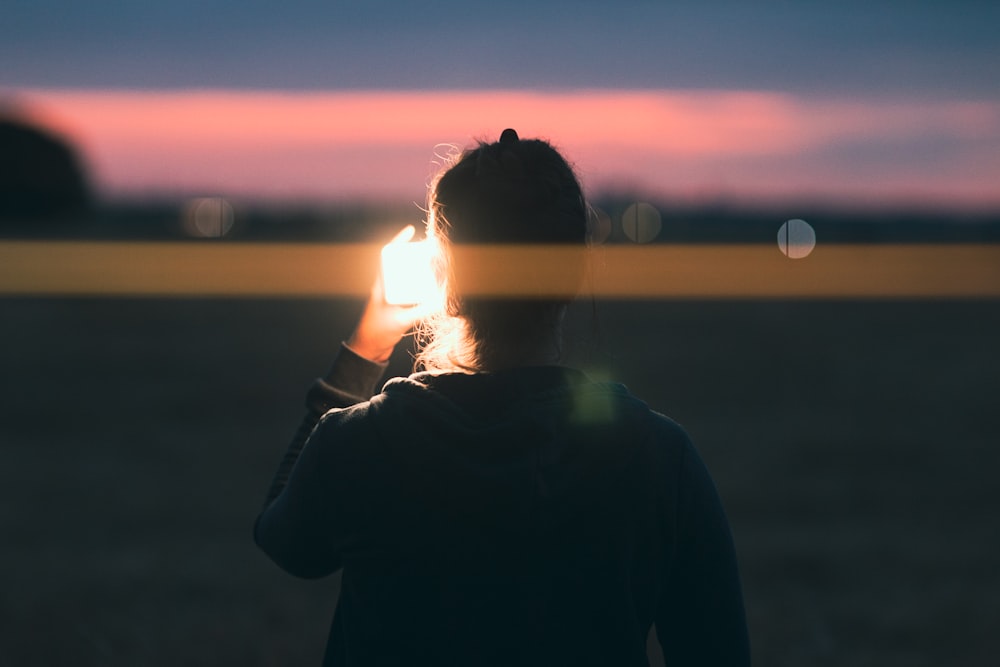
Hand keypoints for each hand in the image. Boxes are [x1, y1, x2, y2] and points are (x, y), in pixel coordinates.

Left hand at [345, 225, 436, 362]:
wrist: (367, 351)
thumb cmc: (377, 333)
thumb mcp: (401, 320)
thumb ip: (421, 311)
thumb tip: (441, 301)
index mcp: (381, 286)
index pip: (387, 257)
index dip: (397, 242)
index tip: (410, 231)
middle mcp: (385, 289)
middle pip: (400, 266)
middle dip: (415, 257)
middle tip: (432, 252)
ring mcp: (391, 299)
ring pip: (407, 280)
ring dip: (420, 274)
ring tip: (437, 270)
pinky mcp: (396, 310)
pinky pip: (411, 295)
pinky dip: (422, 291)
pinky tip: (434, 293)